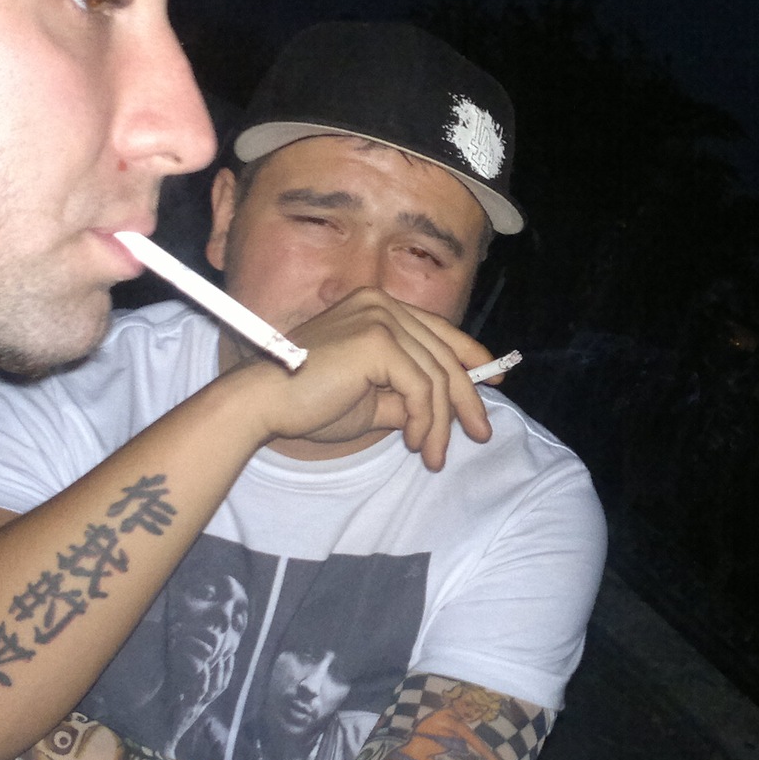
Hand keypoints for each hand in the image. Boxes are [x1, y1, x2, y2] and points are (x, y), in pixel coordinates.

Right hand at [237, 288, 493, 468]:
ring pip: (435, 376)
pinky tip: (414, 442)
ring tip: (433, 455)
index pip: (438, 330)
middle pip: (444, 354)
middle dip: (466, 399)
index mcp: (377, 307)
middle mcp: (381, 304)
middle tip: (480, 434)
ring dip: (441, 423)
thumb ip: (408, 398)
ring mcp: (380, 318)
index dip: (471, 356)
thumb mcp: (372, 400)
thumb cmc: (309, 402)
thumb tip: (445, 413)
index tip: (494, 384)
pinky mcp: (378, 340)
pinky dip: (425, 420)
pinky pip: (421, 388)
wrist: (265, 401)